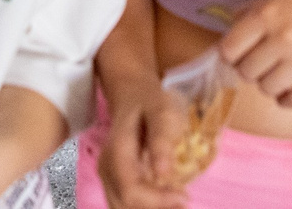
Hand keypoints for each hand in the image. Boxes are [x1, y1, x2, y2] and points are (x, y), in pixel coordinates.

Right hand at [93, 77, 187, 208]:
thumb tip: (163, 174)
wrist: (132, 94)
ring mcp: (107, 175)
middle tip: (183, 198)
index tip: (184, 196)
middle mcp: (106, 167)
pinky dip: (145, 205)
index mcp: (117, 151)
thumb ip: (161, 140)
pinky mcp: (113, 180)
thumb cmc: (150, 101)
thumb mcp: (161, 111)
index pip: (130, 191)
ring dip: (149, 207)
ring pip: (121, 206)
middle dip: (155, 207)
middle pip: (124, 205)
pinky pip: (124, 201)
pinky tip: (166, 197)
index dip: (157, 201)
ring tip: (176, 199)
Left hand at [218, 0, 291, 108]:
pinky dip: (289, 98)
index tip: (240, 54)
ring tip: (280, 73)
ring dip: (271, 84)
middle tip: (264, 62)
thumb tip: (229, 29)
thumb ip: (253, 10)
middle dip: (252, 70)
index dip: (232, 55)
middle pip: (247, 73)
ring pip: (269, 89)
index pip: (229, 50)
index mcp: (265, 13)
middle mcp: (281, 36)